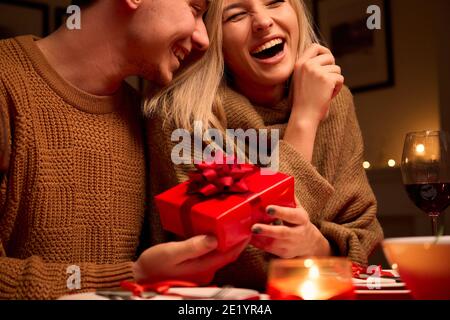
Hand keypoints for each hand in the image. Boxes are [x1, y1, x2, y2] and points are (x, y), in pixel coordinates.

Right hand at [133, 235, 248, 284]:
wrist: (140, 277)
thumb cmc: (154, 266)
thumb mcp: (172, 253)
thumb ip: (193, 246)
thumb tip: (215, 238)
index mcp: (204, 267)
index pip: (229, 254)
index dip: (241, 241)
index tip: (249, 227)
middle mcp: (206, 271)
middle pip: (227, 255)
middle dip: (236, 241)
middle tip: (242, 223)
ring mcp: (200, 271)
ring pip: (219, 255)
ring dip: (226, 242)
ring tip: (230, 226)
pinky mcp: (194, 269)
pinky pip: (210, 255)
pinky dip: (215, 244)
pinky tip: (212, 235)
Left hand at [250, 203, 330, 258]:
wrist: (310, 243)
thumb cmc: (299, 222)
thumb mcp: (299, 209)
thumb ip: (289, 198)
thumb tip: (278, 182)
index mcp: (302, 219)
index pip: (292, 215)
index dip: (280, 212)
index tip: (268, 208)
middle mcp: (297, 234)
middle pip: (282, 233)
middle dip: (267, 230)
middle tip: (254, 227)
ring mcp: (291, 245)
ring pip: (274, 243)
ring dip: (260, 238)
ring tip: (248, 232)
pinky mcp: (284, 253)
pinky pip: (269, 249)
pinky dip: (258, 244)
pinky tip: (249, 238)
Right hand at [290, 44, 343, 123]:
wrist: (303, 116)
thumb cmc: (303, 101)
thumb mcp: (300, 80)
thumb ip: (310, 68)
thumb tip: (327, 57)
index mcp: (299, 64)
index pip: (315, 47)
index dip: (324, 51)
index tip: (328, 60)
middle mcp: (307, 64)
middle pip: (329, 57)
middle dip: (332, 68)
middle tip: (328, 80)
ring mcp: (316, 71)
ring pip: (336, 69)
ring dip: (335, 81)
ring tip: (325, 92)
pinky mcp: (327, 79)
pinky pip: (340, 79)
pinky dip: (337, 88)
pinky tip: (328, 96)